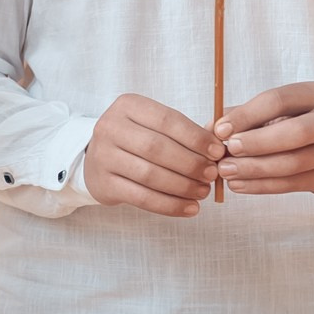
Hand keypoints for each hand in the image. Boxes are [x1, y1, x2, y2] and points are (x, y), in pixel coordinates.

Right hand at [83, 93, 219, 216]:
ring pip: (150, 175)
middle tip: (212, 174)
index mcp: (127, 106)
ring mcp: (103, 156)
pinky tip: (189, 208)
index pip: (167, 120)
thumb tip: (218, 150)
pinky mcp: (103, 183)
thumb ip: (181, 133)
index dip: (195, 137)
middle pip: (157, 148)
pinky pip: (141, 198)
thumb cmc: (135, 141)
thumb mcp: (152, 126)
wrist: (96, 160)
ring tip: (203, 192)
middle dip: (190, 163)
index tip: (217, 152)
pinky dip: (169, 205)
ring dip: (182, 186)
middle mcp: (110, 127)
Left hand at [215, 83, 313, 196]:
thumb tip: (210, 129)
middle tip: (226, 150)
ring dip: (254, 169)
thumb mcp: (273, 112)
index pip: (278, 101)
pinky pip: (291, 184)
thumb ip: (243, 117)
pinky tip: (238, 184)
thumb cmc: (292, 124)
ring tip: (226, 171)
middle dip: (256, 143)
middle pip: (295, 133)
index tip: (220, 129)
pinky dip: (261, 186)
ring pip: (292, 163)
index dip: (246, 115)